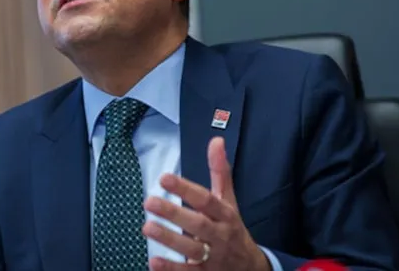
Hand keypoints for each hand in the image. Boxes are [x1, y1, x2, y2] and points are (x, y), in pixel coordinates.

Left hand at [142, 137, 270, 270]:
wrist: (251, 268)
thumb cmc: (232, 228)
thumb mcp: (228, 200)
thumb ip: (220, 171)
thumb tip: (216, 141)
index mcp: (225, 214)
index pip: (206, 199)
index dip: (186, 189)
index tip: (164, 178)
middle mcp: (220, 235)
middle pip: (199, 224)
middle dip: (174, 214)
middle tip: (149, 201)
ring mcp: (213, 257)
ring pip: (192, 249)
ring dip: (169, 239)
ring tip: (147, 227)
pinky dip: (171, 269)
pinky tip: (154, 262)